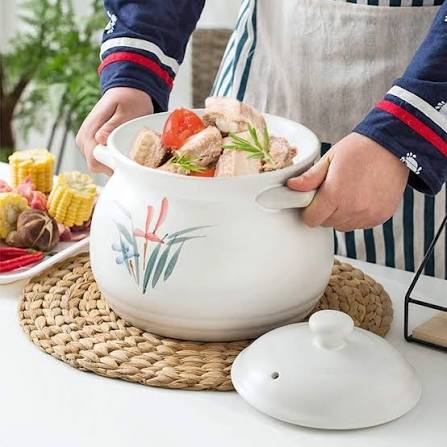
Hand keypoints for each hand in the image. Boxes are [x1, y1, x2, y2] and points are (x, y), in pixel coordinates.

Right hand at [76, 87, 153, 174]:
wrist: (126, 91)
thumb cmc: (129, 100)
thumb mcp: (126, 111)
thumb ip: (112, 125)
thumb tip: (99, 139)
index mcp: (90, 129)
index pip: (94, 160)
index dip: (110, 165)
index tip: (125, 160)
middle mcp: (83, 137)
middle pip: (95, 165)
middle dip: (112, 164)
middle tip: (129, 154)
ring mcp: (85, 140)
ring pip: (96, 163)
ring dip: (111, 160)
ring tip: (125, 148)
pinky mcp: (89, 142)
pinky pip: (98, 158)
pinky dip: (109, 157)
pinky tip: (119, 148)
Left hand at [287, 133, 408, 230]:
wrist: (394, 147)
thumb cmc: (359, 150)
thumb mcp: (330, 159)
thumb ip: (310, 178)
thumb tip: (291, 187)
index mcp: (335, 194)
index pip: (311, 219)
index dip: (308, 211)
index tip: (312, 201)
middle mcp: (352, 209)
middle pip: (326, 223)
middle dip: (324, 212)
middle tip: (331, 193)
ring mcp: (368, 215)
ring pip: (342, 226)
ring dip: (340, 215)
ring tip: (347, 193)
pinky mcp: (380, 217)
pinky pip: (360, 224)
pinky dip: (356, 215)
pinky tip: (360, 197)